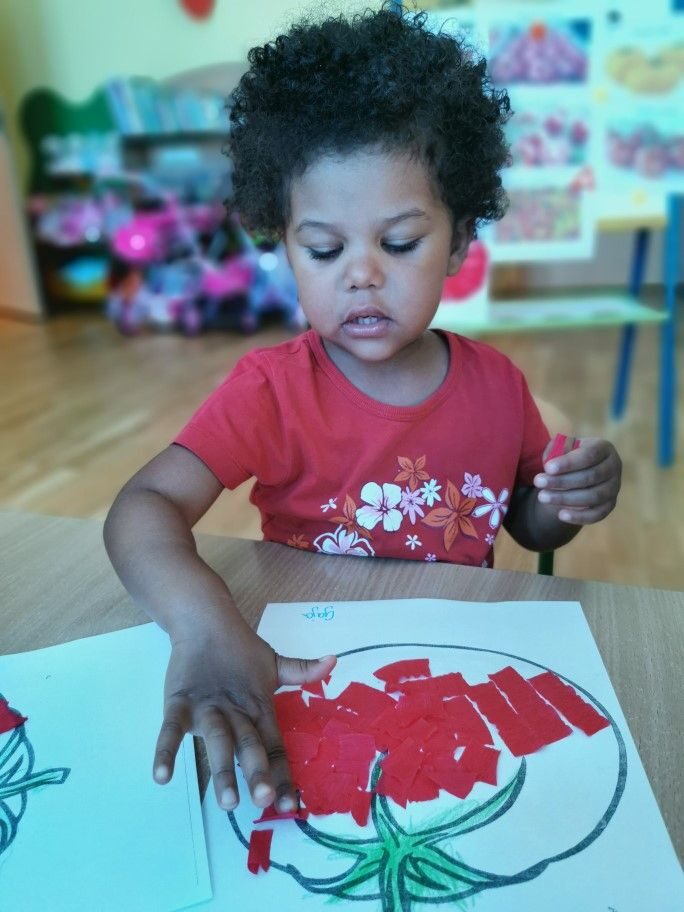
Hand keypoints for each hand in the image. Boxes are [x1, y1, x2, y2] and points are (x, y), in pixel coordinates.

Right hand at [152, 617, 335, 811]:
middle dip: (256, 773)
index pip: (275, 746)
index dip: (282, 776)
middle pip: (248, 745)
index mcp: (260, 706)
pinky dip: (166, 750)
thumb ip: (302, 670)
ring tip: (227, 801)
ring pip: (217, 741)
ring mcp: (207, 706)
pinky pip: (171, 729)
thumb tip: (333, 661)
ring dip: (222, 770)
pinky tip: (162, 776)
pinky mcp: (180, 701)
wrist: (205, 620)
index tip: (292, 806)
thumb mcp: (274, 662)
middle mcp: (236, 711)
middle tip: (264, 801)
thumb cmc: (241, 649)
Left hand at [533, 436, 621, 524]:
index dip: (568, 463)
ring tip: (542, 497)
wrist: (579, 472)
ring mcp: (614, 487)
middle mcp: (613, 467)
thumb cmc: (569, 456)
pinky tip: (561, 515)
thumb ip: (555, 449)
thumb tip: (549, 462)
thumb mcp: (562, 447)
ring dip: (566, 498)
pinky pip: (597, 514)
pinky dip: (580, 516)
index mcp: (603, 448)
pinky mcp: (610, 505)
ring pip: (593, 496)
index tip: (547, 468)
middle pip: (591, 476)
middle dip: (562, 481)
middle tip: (538, 482)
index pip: (589, 455)